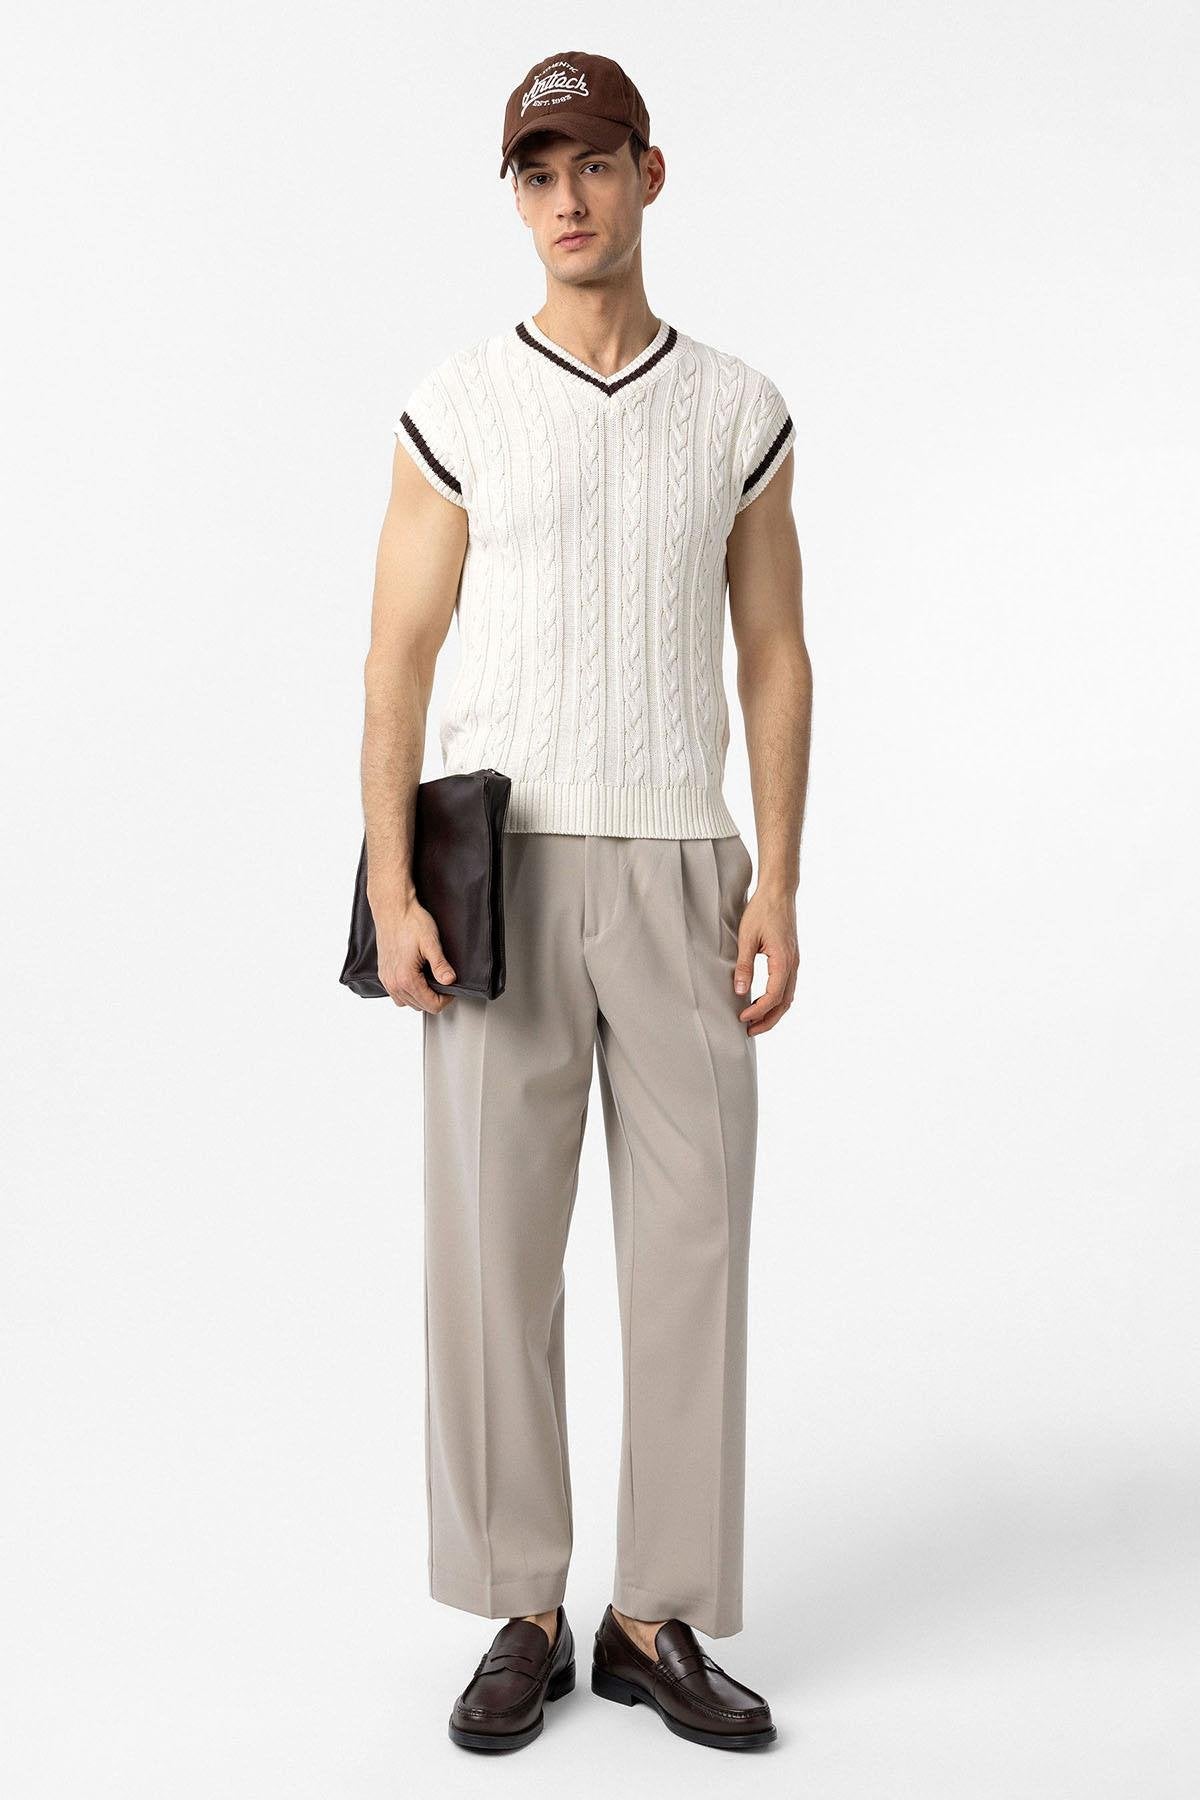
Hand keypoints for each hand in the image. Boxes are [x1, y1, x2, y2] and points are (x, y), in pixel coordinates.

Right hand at [373, 897, 456, 1012]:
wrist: (393, 910)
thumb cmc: (410, 922)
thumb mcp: (431, 943)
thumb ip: (440, 965)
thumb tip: (450, 981)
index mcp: (406, 978)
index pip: (431, 1005)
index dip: (446, 999)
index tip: (452, 987)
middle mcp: (393, 983)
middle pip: (420, 1006)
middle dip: (434, 998)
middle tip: (444, 982)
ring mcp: (386, 979)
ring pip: (407, 1003)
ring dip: (421, 997)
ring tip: (430, 981)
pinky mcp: (383, 974)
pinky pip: (396, 994)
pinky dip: (408, 992)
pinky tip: (416, 978)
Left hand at [733, 886, 797, 1035]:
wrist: (779, 892)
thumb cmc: (762, 910)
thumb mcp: (747, 938)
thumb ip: (744, 966)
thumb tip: (740, 992)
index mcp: (783, 961)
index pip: (773, 997)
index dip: (757, 1011)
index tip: (742, 1018)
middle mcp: (793, 964)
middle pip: (784, 1003)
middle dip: (768, 1020)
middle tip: (749, 1031)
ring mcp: (794, 961)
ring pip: (788, 996)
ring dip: (773, 1011)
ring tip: (754, 1021)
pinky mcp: (791, 958)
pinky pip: (787, 985)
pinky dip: (776, 999)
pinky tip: (762, 1000)